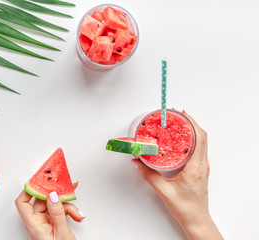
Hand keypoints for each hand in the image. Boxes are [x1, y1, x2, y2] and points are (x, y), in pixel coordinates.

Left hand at [15, 182, 84, 239]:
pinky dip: (70, 211)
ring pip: (53, 204)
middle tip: (66, 187)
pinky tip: (77, 215)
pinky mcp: (53, 222)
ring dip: (67, 206)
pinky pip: (59, 210)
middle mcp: (37, 222)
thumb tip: (52, 195)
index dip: (29, 189)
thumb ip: (57, 212)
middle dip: (57, 196)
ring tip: (76, 212)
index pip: (22, 202)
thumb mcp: (61, 232)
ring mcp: (45, 222)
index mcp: (33, 224)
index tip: (41, 180)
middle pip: (42, 200)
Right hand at [131, 110, 222, 239]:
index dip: (192, 124)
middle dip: (190, 123)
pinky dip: (191, 140)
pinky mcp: (199, 170)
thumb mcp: (163, 191)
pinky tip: (180, 140)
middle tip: (177, 115)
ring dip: (191, 131)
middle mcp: (201, 165)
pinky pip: (198, 150)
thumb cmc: (185, 208)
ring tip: (178, 124)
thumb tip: (137, 162)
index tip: (182, 114)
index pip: (199, 139)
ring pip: (201, 143)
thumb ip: (148, 175)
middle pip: (202, 137)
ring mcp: (201, 167)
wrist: (196, 220)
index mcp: (195, 168)